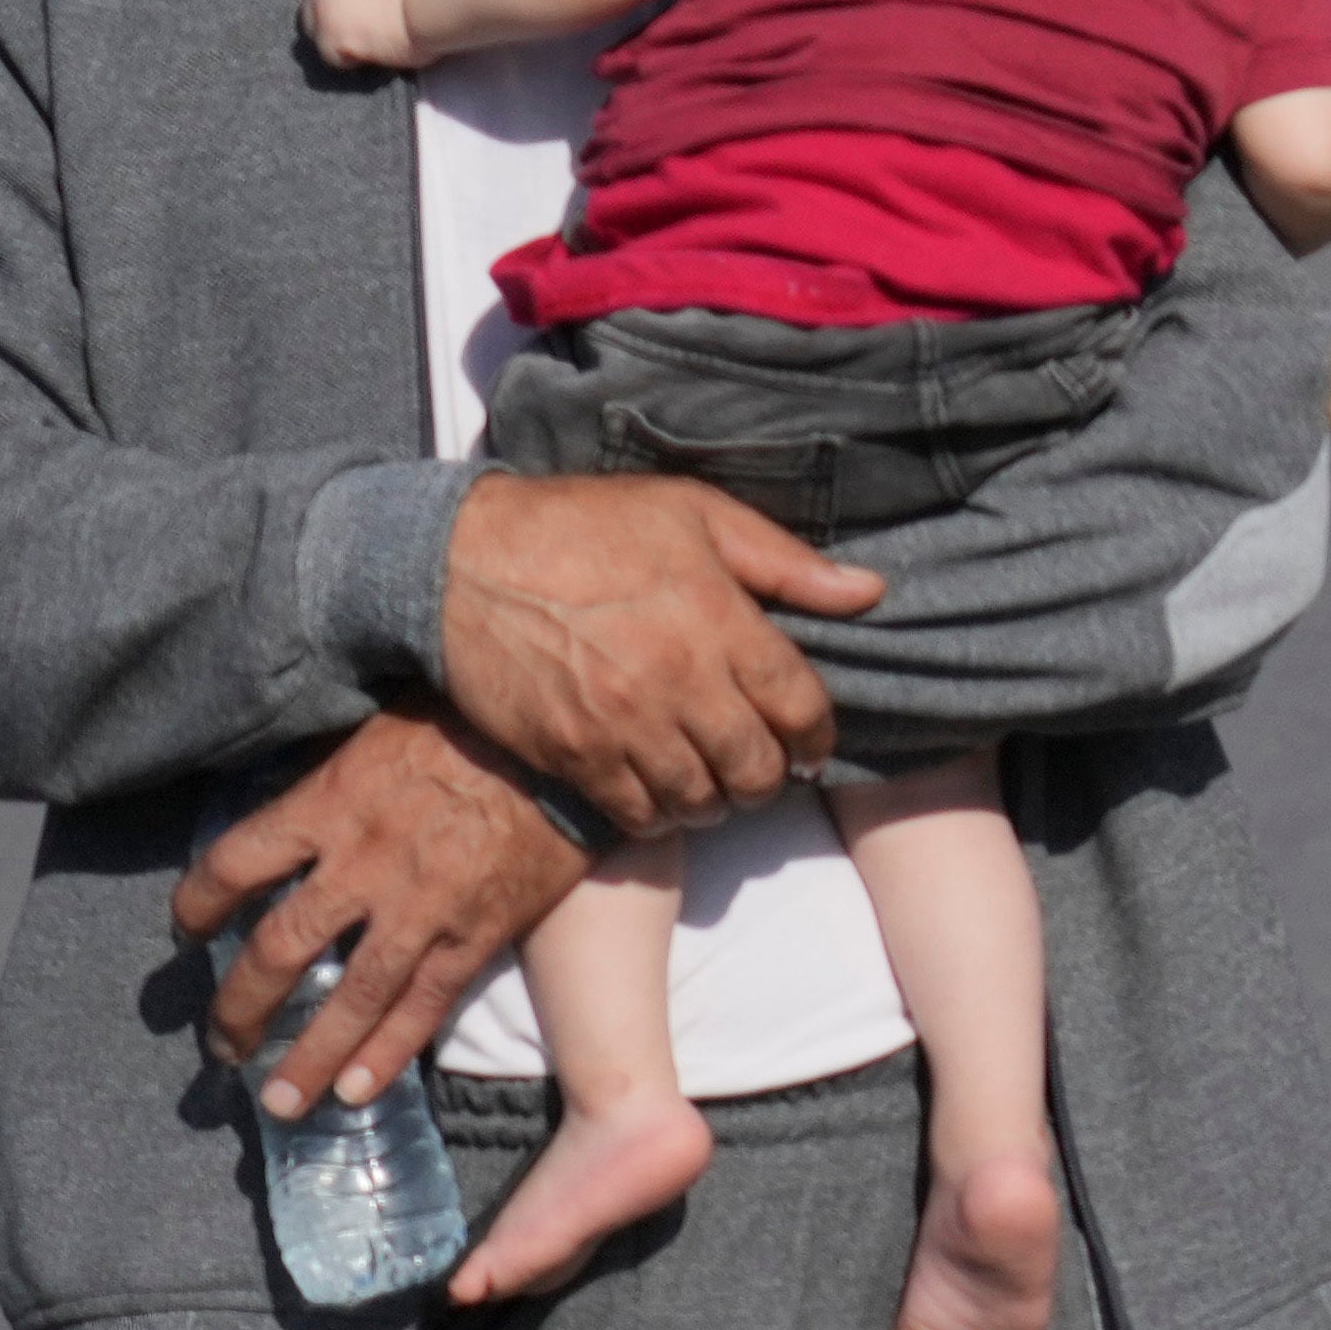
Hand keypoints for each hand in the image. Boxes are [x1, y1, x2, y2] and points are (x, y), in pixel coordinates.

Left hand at [178, 712, 585, 1114]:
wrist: (565, 745)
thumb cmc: (470, 720)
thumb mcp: (377, 729)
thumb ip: (332, 774)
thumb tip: (294, 800)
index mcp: (328, 804)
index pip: (234, 864)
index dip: (197, 905)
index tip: (187, 930)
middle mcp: (362, 865)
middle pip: (278, 949)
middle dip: (241, 1007)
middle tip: (221, 1046)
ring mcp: (420, 908)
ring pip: (351, 997)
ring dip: (309, 1058)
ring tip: (281, 1103)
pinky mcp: (475, 936)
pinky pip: (424, 1007)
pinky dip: (388, 1054)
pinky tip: (356, 1092)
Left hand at [303, 0, 431, 74]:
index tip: (371, 11)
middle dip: (338, 16)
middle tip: (365, 34)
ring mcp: (323, 1)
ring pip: (317, 28)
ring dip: (341, 39)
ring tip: (370, 50)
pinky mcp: (329, 32)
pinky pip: (330, 55)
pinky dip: (350, 61)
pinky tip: (372, 60)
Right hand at [438, 471, 873, 839]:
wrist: (460, 560)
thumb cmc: (582, 527)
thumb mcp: (692, 514)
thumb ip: (786, 562)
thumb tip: (869, 591)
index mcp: (719, 621)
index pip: (803, 709)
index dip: (817, 738)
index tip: (809, 744)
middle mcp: (679, 681)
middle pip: (758, 770)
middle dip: (770, 778)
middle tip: (759, 768)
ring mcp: (624, 725)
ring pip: (703, 803)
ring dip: (717, 802)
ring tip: (711, 782)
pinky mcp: (574, 755)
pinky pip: (639, 815)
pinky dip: (660, 815)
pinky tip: (658, 791)